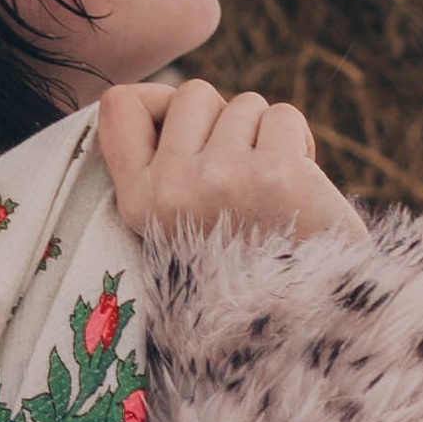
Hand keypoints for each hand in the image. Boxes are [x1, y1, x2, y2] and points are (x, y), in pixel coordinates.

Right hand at [94, 80, 368, 243]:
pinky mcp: (277, 174)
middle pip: (192, 94)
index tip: (189, 135)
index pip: (118, 105)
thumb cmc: (245, 269)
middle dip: (224, 122)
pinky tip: (301, 189)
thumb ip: (165, 169)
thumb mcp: (176, 229)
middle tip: (243, 179)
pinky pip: (285, 116)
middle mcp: (170, 189)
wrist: (304, 328)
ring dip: (266, 137)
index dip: (157, 102)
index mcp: (137, 204)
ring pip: (244, 103)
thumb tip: (173, 99)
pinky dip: (300, 143)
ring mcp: (222, 178)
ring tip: (273, 193)